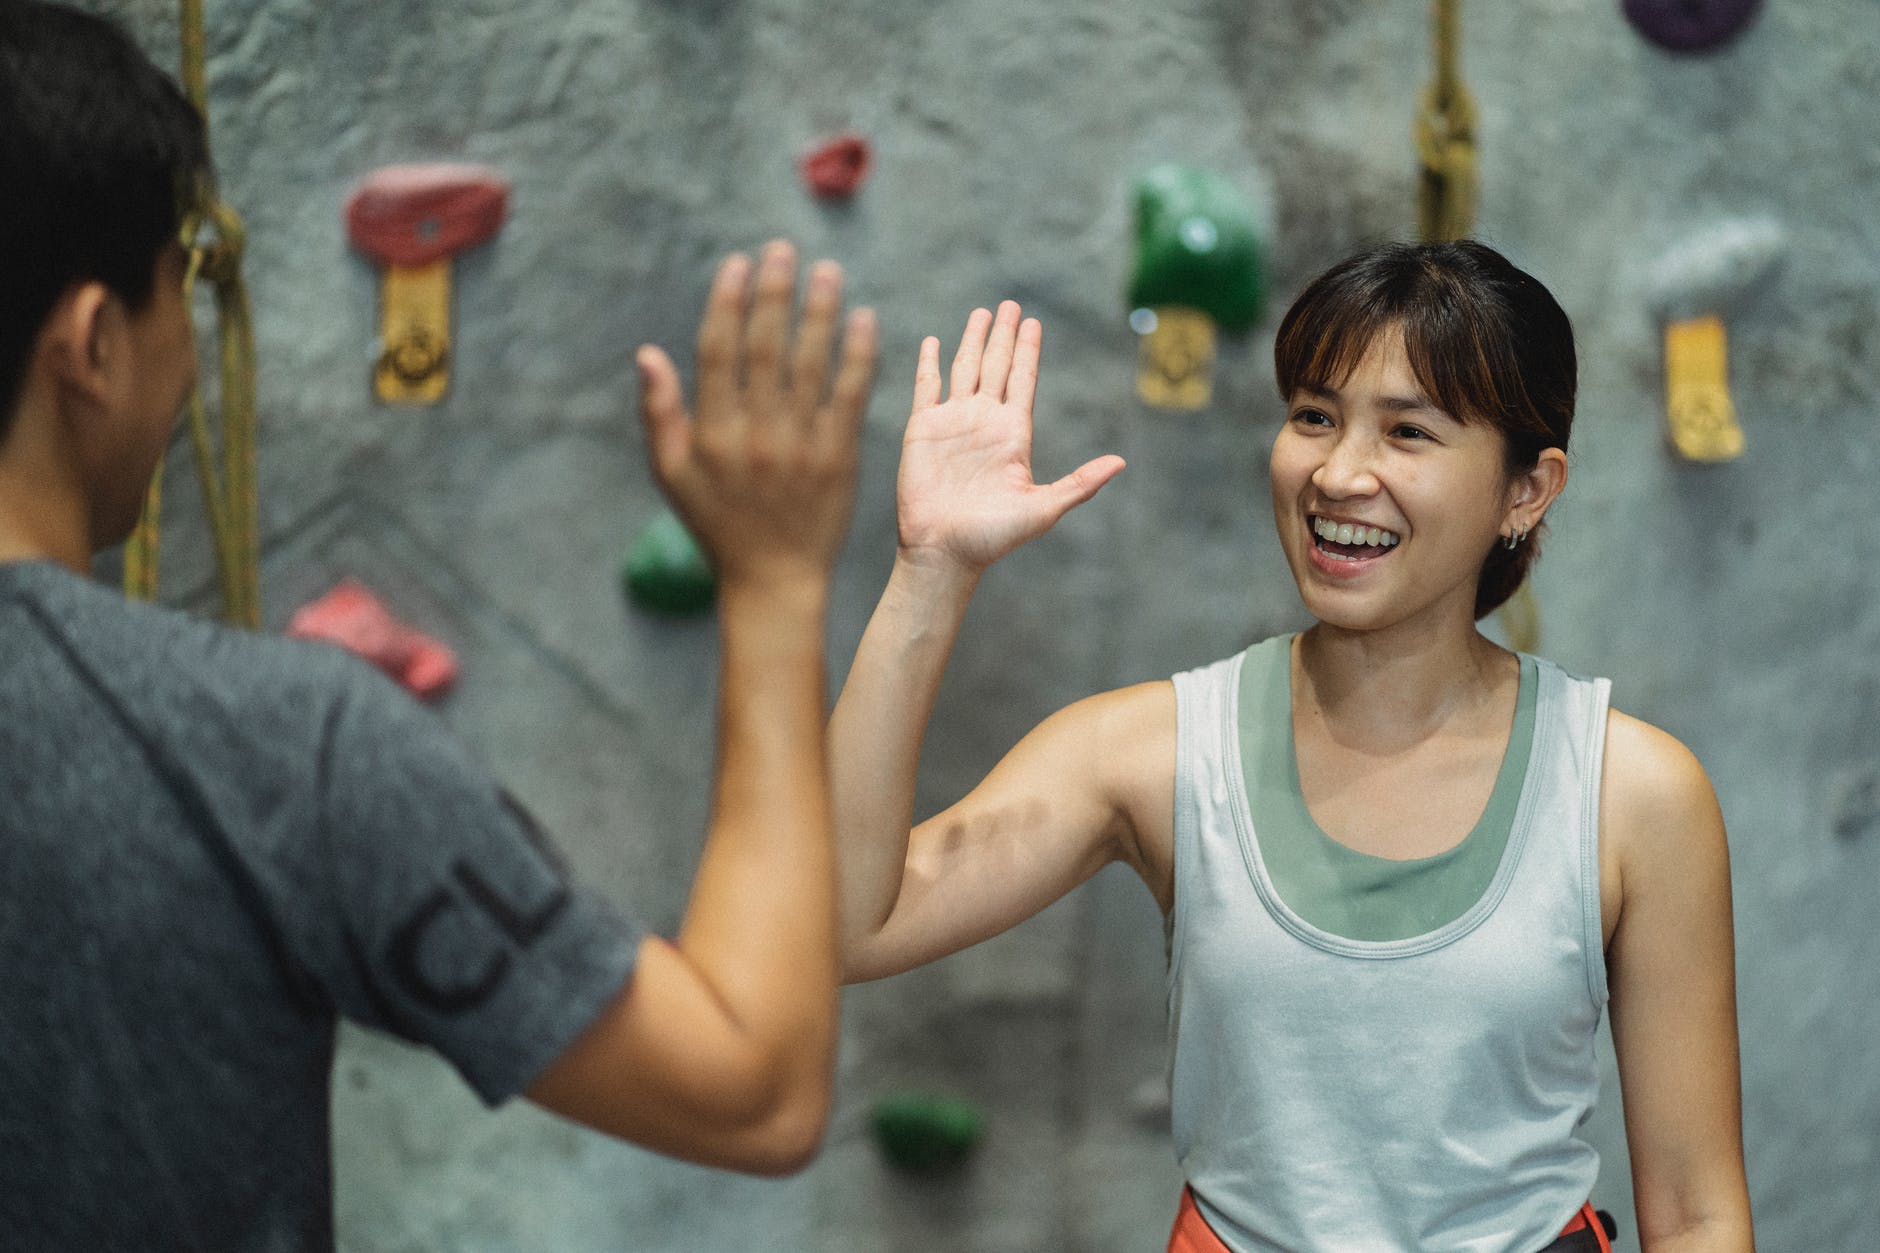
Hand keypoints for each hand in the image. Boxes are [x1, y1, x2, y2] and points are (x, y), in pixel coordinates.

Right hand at [637, 241, 877, 595]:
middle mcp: (756, 435)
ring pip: (811, 365)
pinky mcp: (840, 458)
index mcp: (712, 433)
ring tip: (828, 271)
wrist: (774, 579)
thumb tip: (647, 353)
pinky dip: (858, 357)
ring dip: (819, 313)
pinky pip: (850, 397)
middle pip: (766, 349)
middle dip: (775, 293)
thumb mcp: (672, 474)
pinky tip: (863, 319)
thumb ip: (659, 413)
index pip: (718, 353)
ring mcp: (801, 446)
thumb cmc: (717, 523)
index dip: (727, 303)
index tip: (738, 264)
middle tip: (784, 249)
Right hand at [898, 301, 1123, 573]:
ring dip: (973, 340)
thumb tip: (1121, 463)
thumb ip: (1080, 483)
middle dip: (1004, 336)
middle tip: (1011, 304)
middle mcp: (984, 422)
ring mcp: (953, 423)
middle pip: (997, 366)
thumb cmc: (992, 537)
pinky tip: (934, 341)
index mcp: (1014, 434)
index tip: (1034, 323)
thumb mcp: (1044, 509)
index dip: (1029, 351)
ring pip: (965, 369)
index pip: (1023, 380)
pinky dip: (930, 363)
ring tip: (982, 313)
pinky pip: (926, 386)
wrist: (944, 552)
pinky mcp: (922, 429)